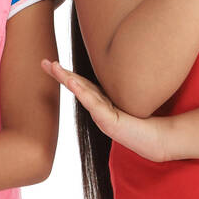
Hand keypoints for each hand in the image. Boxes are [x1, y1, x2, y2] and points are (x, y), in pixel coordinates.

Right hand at [39, 59, 170, 162]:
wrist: (154, 140)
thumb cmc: (144, 120)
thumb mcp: (131, 97)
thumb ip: (125, 84)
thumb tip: (131, 58)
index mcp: (100, 101)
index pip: (80, 83)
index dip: (65, 73)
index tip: (50, 62)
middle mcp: (97, 108)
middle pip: (76, 87)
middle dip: (59, 75)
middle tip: (44, 63)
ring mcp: (101, 116)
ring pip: (82, 94)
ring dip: (67, 80)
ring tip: (54, 68)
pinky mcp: (109, 122)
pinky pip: (94, 104)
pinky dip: (82, 93)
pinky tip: (73, 83)